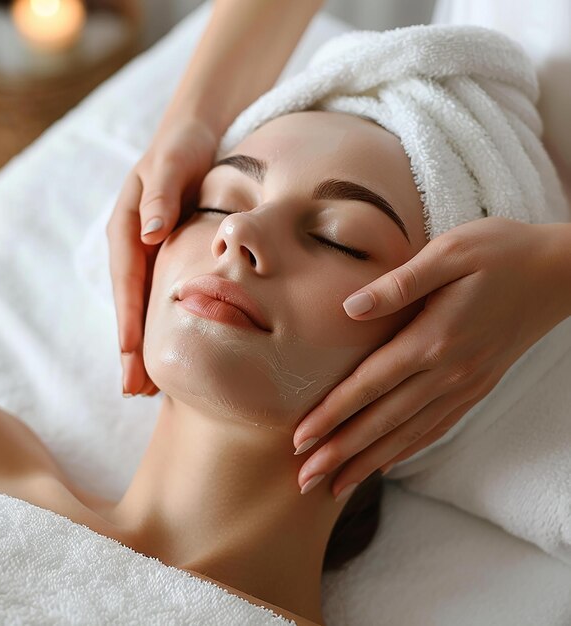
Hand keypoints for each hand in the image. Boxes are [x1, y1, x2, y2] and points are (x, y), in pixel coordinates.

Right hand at [106, 114, 218, 395]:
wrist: (191, 138)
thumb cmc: (182, 148)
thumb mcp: (173, 164)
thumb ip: (161, 197)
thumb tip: (148, 233)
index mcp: (127, 227)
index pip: (127, 281)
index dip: (127, 319)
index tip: (130, 354)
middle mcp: (132, 246)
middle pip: (130, 304)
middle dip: (130, 348)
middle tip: (135, 390)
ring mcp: (147, 255)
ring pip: (142, 307)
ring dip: (141, 346)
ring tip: (145, 387)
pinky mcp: (163, 258)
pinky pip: (158, 297)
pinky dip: (159, 326)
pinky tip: (167, 350)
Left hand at [293, 217, 570, 500]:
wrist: (559, 272)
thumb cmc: (500, 252)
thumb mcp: (450, 252)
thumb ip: (400, 284)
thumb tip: (350, 308)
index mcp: (433, 338)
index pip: (370, 384)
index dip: (332, 414)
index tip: (300, 439)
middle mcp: (448, 372)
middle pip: (384, 421)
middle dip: (341, 452)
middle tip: (305, 480)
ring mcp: (465, 384)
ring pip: (408, 433)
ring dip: (368, 461)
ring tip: (336, 486)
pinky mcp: (477, 386)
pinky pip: (437, 427)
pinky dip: (408, 450)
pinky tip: (387, 463)